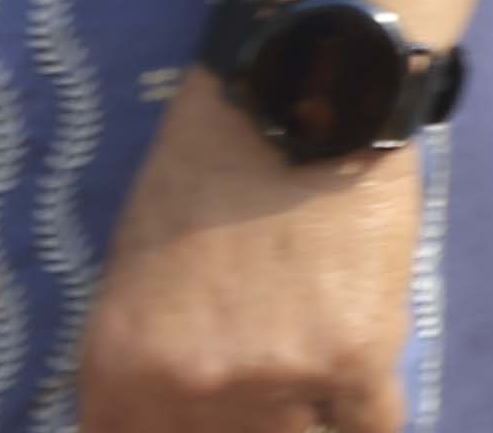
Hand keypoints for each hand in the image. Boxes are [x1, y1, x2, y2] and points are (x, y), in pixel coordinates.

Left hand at [79, 83, 425, 432]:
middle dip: (242, 423)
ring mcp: (278, 377)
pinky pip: (373, 426)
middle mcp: (191, 388)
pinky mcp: (359, 356)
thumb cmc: (210, 164)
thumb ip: (140, 356)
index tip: (201, 415)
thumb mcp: (134, 268)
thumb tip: (162, 411)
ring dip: (303, 418)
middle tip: (262, 381)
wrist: (307, 93)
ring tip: (309, 374)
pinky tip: (362, 392)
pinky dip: (369, 416)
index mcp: (120, 368)